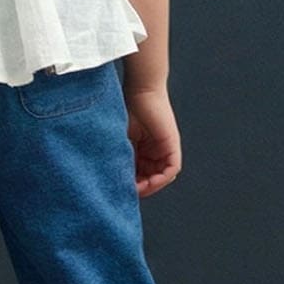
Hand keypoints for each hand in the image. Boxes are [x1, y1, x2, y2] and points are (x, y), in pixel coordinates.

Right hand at [124, 82, 180, 197]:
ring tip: (137, 189)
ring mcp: (165, 149)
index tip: (119, 189)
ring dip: (151, 185)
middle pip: (151, 177)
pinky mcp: (172, 145)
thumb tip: (112, 178)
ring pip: (161, 176)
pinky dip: (161, 178)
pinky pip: (171, 169)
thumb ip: (120, 157)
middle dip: (140, 188)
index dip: (131, 184)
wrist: (140, 90)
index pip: (139, 173)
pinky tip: (149, 182)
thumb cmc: (127, 108)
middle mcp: (155, 151)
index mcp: (142, 149)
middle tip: (127, 193)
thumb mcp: (121, 139)